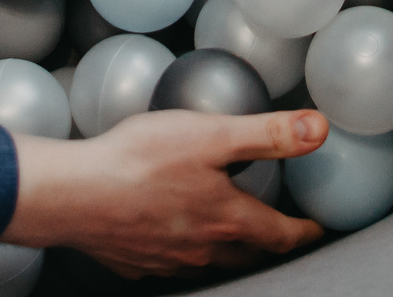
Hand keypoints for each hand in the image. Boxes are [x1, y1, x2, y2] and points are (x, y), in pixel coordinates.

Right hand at [1, 110, 327, 275]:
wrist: (73, 195)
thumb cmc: (140, 160)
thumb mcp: (213, 134)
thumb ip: (268, 133)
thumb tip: (319, 130)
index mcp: (228, 220)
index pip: (281, 235)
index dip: (305, 231)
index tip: (317, 228)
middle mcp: (204, 249)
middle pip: (248, 254)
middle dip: (268, 244)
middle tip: (280, 231)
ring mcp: (168, 260)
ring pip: (211, 262)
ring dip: (228, 250)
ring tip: (232, 233)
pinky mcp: (137, 260)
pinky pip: (172, 262)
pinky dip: (185, 251)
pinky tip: (175, 234)